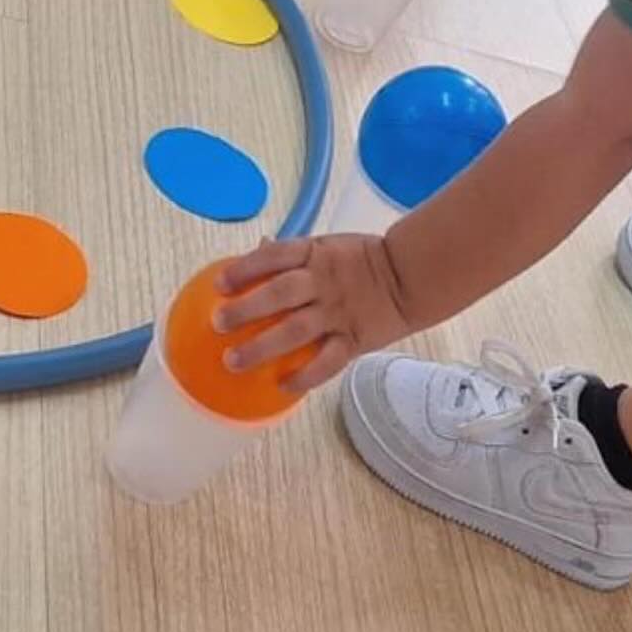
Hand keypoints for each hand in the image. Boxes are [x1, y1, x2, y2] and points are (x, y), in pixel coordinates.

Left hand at [214, 234, 411, 393]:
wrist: (412, 277)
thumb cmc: (364, 260)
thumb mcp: (329, 245)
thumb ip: (295, 253)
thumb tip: (258, 248)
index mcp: (316, 254)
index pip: (275, 257)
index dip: (245, 268)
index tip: (219, 284)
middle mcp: (324, 282)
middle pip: (280, 294)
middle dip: (246, 309)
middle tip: (219, 323)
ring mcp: (339, 312)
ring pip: (296, 330)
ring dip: (262, 346)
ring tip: (233, 360)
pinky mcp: (354, 339)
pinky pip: (327, 362)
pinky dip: (305, 376)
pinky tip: (283, 386)